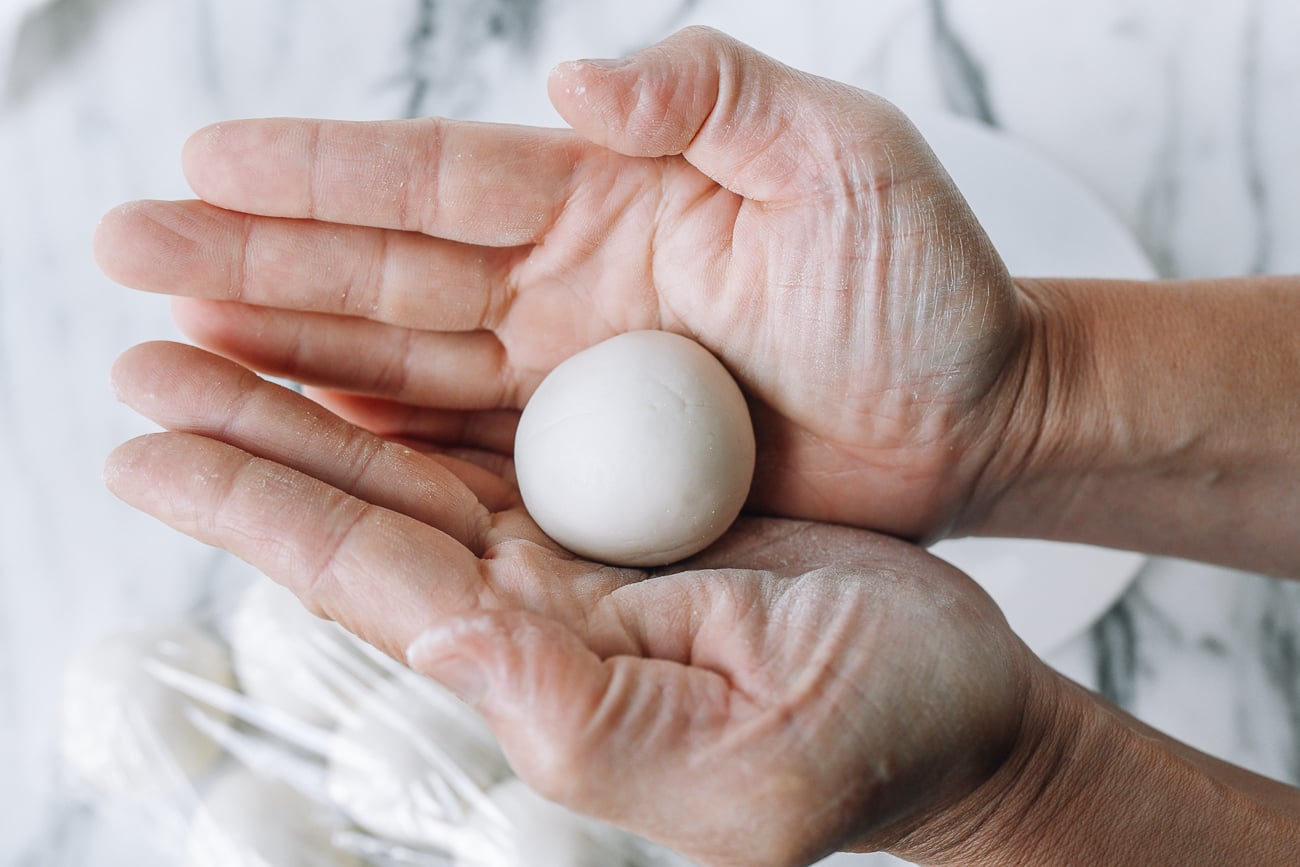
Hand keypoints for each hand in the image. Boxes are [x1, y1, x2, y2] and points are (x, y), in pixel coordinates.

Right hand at [94, 26, 1026, 542]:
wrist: (978, 416)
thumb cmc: (928, 283)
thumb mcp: (840, 153)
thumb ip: (711, 92)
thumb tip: (571, 77)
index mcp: (609, 198)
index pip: (440, 179)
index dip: (322, 170)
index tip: (204, 160)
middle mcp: (566, 287)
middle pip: (387, 270)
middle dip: (257, 258)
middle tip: (129, 250)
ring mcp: (568, 381)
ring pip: (399, 363)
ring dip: (286, 353)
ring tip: (171, 344)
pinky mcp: (589, 469)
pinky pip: (458, 453)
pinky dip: (370, 442)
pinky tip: (290, 428)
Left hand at [105, 341, 1036, 866]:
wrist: (962, 706)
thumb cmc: (880, 740)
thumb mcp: (738, 753)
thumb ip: (579, 709)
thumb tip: (443, 640)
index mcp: (548, 682)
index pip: (377, 585)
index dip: (262, 511)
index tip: (153, 449)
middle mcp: (543, 619)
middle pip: (370, 516)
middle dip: (254, 439)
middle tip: (148, 360)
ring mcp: (584, 562)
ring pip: (420, 470)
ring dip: (316, 405)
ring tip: (219, 331)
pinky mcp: (632, 515)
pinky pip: (504, 446)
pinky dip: (423, 401)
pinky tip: (369, 360)